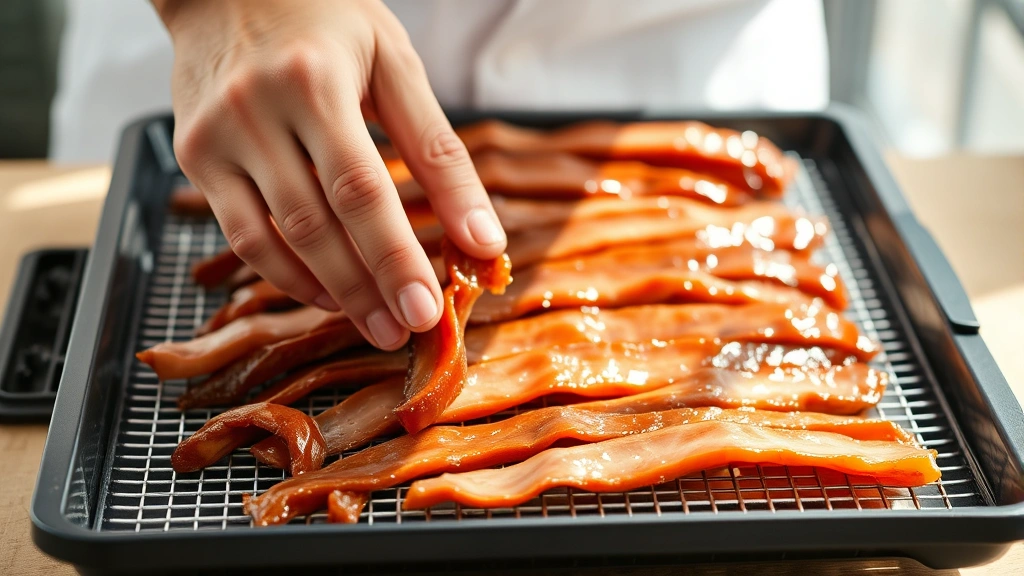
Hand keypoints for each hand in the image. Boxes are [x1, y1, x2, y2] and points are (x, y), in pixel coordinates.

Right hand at [153, 0, 506, 349]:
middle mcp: (255, 111)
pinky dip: (287, 274)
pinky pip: (241, 236)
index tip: (429, 308)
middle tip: (409, 329)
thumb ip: (438, 150)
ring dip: (332, 292)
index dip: (395, 256)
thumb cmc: (321, 17)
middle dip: (369, 288)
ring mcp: (216, 138)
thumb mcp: (394, 63)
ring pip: (276, 240)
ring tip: (377, 323)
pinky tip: (329, 293)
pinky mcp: (195, 158)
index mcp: (314, 80)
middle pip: (317, 225)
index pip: (361, 189)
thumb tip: (482, 236)